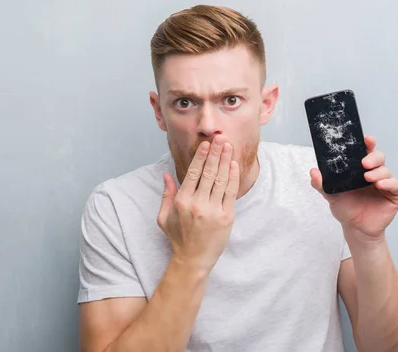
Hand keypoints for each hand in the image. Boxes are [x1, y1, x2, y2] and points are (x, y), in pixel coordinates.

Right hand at [157, 135, 239, 272]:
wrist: (193, 259)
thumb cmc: (178, 237)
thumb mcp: (163, 217)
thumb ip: (166, 194)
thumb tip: (166, 175)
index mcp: (182, 202)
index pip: (193, 173)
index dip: (200, 157)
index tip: (205, 144)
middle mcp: (198, 204)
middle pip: (208, 173)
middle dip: (215, 153)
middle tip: (220, 138)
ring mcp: (213, 211)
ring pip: (220, 180)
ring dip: (225, 161)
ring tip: (228, 147)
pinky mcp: (226, 217)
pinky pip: (230, 193)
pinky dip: (232, 177)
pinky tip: (233, 165)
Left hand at [310, 136, 397, 240]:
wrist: (355, 228)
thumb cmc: (345, 208)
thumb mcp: (330, 195)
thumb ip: (321, 184)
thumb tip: (313, 171)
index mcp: (359, 169)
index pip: (365, 152)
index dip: (367, 144)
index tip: (366, 139)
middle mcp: (374, 173)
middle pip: (378, 157)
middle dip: (373, 157)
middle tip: (364, 163)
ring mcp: (385, 183)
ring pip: (386, 170)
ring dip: (378, 172)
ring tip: (367, 177)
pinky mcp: (394, 195)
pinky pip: (396, 185)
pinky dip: (389, 183)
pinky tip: (380, 185)